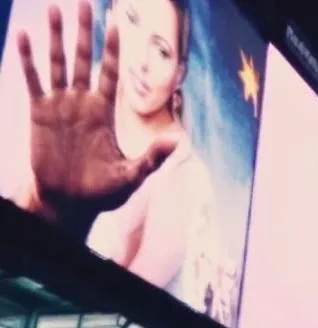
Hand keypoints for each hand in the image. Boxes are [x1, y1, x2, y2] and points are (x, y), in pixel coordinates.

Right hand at [16, 2, 176, 233]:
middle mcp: (82, 102)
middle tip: (84, 1)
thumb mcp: (132, 175)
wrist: (70, 202)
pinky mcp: (40, 113)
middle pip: (84, 58)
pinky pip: (33, 80)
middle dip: (84, 30)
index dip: (113, 48)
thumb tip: (178, 140)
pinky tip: (25, 36)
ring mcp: (60, 105)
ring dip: (55, 36)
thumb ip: (153, 157)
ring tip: (53, 8)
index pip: (110, 72)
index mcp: (105, 112)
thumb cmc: (103, 191)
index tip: (116, 23)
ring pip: (57, 62)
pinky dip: (28, 59)